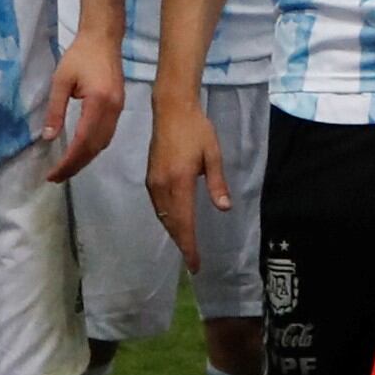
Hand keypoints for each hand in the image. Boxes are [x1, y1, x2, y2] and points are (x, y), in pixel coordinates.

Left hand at [40, 22, 125, 182]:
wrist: (103, 37)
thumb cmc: (79, 55)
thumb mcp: (61, 80)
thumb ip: (55, 110)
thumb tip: (48, 138)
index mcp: (98, 103)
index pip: (82, 141)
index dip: (68, 161)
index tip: (53, 174)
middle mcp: (112, 110)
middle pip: (95, 147)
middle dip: (76, 165)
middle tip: (57, 177)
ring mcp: (119, 109)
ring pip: (103, 143)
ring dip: (86, 158)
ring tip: (67, 167)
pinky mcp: (119, 106)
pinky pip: (108, 134)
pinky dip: (94, 147)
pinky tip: (82, 150)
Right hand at [148, 93, 227, 251]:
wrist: (171, 109)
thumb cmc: (197, 129)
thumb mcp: (213, 154)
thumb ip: (217, 182)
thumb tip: (224, 208)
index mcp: (179, 181)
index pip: (184, 222)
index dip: (189, 245)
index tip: (195, 264)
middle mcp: (162, 186)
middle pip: (172, 224)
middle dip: (182, 244)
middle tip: (192, 262)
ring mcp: (153, 182)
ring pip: (163, 217)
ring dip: (174, 233)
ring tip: (186, 246)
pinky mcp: (150, 177)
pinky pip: (158, 206)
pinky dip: (167, 220)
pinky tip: (175, 223)